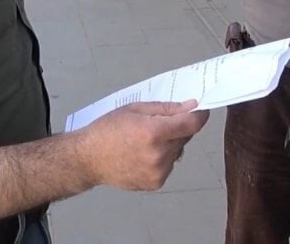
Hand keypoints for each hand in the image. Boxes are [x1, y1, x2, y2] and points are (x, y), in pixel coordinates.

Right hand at [80, 101, 209, 190]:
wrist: (88, 159)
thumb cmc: (107, 130)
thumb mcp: (134, 109)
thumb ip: (166, 108)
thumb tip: (191, 107)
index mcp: (153, 132)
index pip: (191, 124)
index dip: (199, 115)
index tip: (201, 110)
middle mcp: (159, 154)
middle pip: (184, 136)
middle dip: (177, 128)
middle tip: (157, 125)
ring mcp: (158, 171)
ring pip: (177, 151)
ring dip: (170, 144)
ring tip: (145, 142)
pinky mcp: (156, 183)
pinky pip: (169, 165)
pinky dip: (162, 158)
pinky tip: (143, 155)